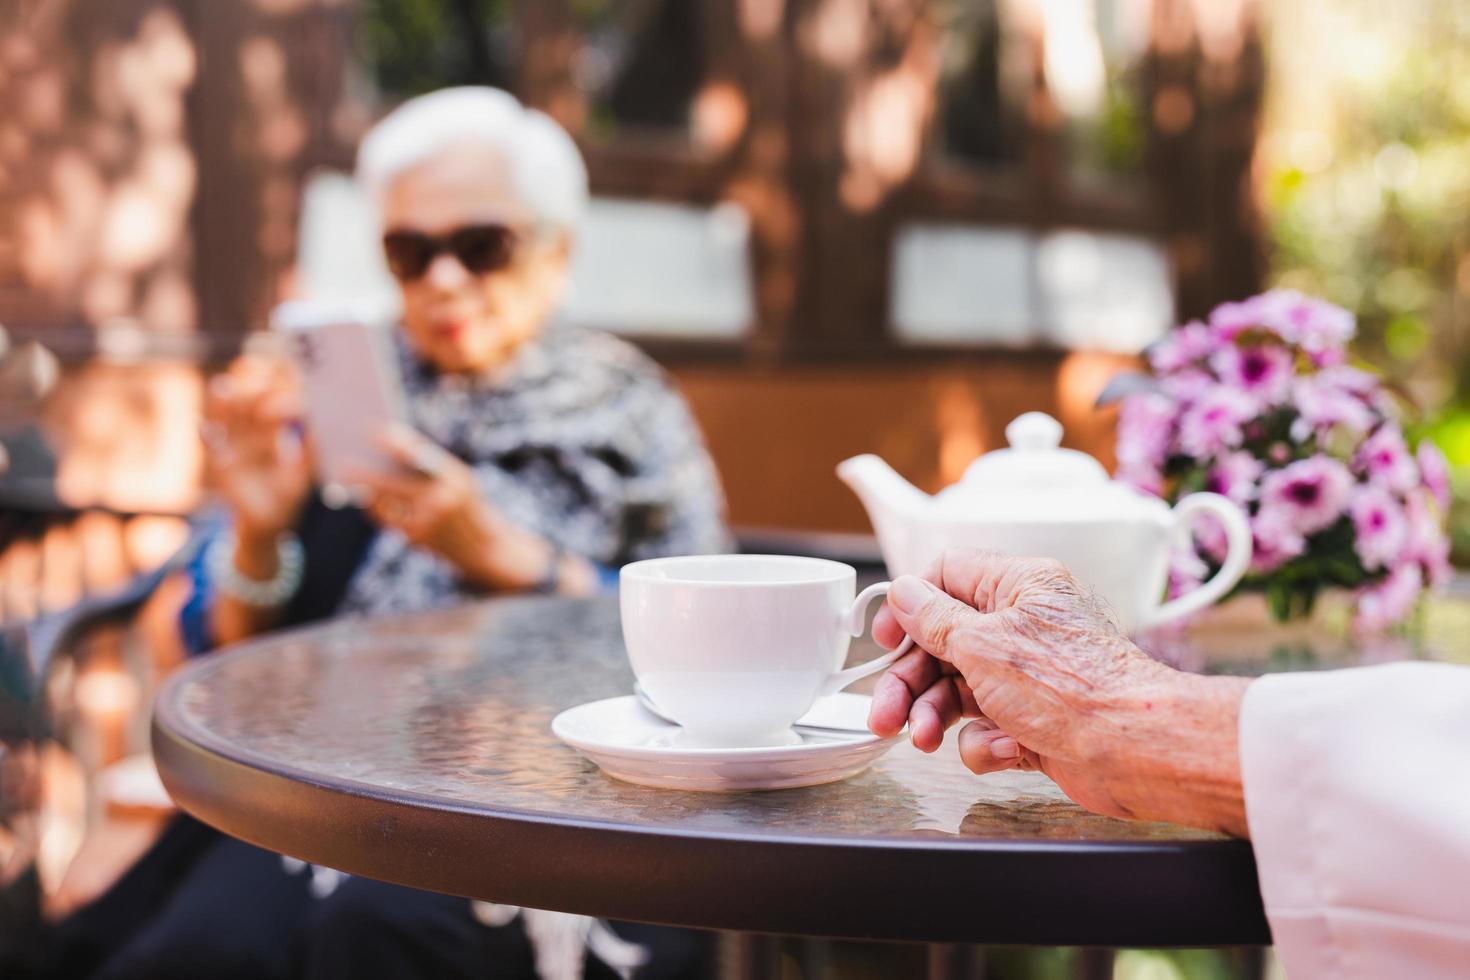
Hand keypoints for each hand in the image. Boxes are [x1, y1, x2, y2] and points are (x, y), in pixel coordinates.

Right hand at [202, 355, 310, 544]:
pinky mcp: (220, 465)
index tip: (291, 386)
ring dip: (223, 402)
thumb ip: (307, 454)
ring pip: (227, 418)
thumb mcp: (302, 476)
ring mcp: (234, 446)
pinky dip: (206, 436)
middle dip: (254, 392)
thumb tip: (314, 427)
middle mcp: (252, 433)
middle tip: (262, 383)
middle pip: (249, 404)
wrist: (269, 524)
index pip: (276, 404)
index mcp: (274, 432)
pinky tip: (202, 426)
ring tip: (223, 386)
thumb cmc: (288, 496)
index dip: (282, 393)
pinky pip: (211, 447)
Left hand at [359, 425, 577, 591]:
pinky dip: (374, 508)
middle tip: (342, 462)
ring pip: (384, 503)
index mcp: (455, 478)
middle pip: (391, 483)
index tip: (373, 430)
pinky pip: (387, 519)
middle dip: (364, 473)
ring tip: (346, 477)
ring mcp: (428, 522)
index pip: (419, 455)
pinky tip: (364, 499)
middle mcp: (442, 500)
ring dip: (364, 491)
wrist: (485, 549)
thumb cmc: (469, 505)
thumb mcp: (460, 479)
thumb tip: (392, 442)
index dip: (394, 443)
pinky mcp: (417, 539)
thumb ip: (430, 462)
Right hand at [868, 549, 1250, 835]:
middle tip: (884, 713)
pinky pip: (986, 727)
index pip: (947, 575)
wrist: (1133, 751)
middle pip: (941, 642)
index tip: (883, 639)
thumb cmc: (1071, 687)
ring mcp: (1027, 676)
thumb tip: (904, 592)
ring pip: (957, 690)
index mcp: (1017, 587)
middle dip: (910, 680)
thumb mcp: (983, 644)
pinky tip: (1004, 749)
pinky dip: (985, 743)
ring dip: (934, 716)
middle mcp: (1022, 626)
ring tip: (922, 739)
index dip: (909, 605)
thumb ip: (935, 619)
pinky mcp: (1034, 720)